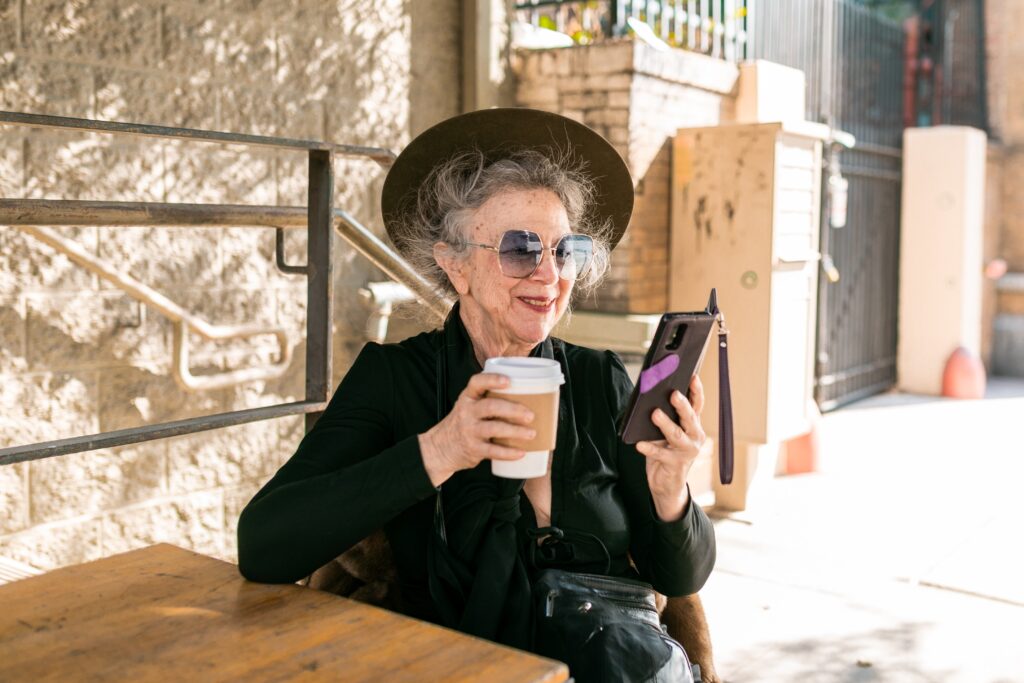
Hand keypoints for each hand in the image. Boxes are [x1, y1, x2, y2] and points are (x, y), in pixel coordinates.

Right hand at [418, 373, 535, 486]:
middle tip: (530, 415)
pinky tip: (521, 452)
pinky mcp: (473, 448)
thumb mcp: (469, 406)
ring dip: (516, 431)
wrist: (441, 447)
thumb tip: (528, 398)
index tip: (509, 381)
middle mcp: (467, 412)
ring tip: (531, 434)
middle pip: (491, 406)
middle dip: (513, 410)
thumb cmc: (464, 423)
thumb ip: (489, 400)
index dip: (492, 380)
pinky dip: (508, 453)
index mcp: (468, 397)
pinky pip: (493, 450)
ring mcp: (469, 430)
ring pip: (494, 428)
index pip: (477, 383)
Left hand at [635, 375, 713, 521]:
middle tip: (673, 394)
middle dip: (682, 405)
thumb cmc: (665, 452)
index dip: (696, 390)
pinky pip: (660, 453)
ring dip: (665, 423)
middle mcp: (694, 437)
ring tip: (655, 413)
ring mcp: (686, 451)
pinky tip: (640, 444)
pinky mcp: (675, 464)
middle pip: (689, 417)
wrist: (667, 485)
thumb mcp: (666, 433)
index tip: (692, 376)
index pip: (697, 404)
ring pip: (677, 434)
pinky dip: (650, 448)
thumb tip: (649, 398)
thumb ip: (663, 417)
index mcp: (693, 425)